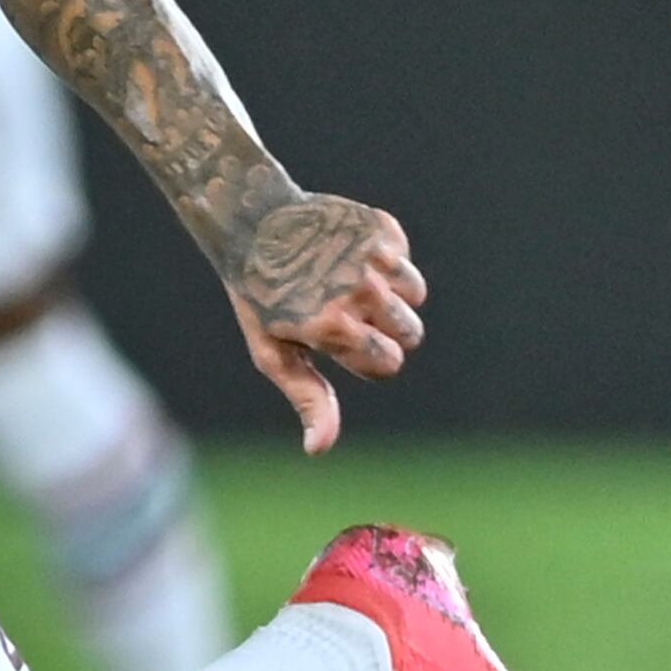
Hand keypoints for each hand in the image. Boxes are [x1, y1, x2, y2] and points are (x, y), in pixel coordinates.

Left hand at [218, 190, 422, 453]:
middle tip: (346, 312)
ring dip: (391, 297)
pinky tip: (350, 255)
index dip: (366, 358)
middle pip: (410, 334)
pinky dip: (388, 263)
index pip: (388, 364)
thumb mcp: (274, 352)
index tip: (338, 340)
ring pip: (416, 297)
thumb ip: (307, 399)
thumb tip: (319, 449)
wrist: (254, 220)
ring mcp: (372, 256)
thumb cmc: (261, 297)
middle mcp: (358, 291)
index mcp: (332, 327)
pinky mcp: (382, 228)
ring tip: (350, 284)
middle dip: (384, 331)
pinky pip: (406, 262)